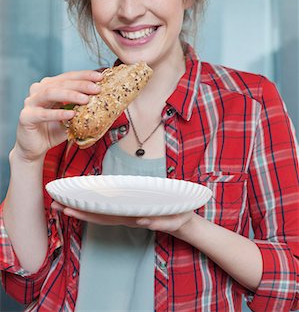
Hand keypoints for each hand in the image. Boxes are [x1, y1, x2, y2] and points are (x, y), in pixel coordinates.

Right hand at [13, 70, 102, 163]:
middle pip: (61, 83)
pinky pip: (43, 114)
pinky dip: (58, 114)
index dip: (84, 75)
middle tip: (96, 88)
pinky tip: (71, 115)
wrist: (35, 148)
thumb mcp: (71, 115)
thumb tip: (103, 98)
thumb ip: (80, 106)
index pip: (68, 77)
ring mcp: (30, 103)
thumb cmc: (54, 130)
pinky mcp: (26, 117)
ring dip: (70, 95)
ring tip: (86, 99)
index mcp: (49, 86)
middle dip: (81, 85)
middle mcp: (38, 91)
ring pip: (50, 93)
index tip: (100, 77)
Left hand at [51, 201, 193, 233]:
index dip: (86, 213)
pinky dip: (96, 205)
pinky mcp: (130, 210)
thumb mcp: (173, 219)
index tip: (69, 209)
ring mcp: (126, 214)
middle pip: (97, 215)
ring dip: (82, 208)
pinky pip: (109, 208)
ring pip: (100, 212)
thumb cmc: (178, 217)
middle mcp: (125, 217)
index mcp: (133, 217)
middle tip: (56, 205)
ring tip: (63, 204)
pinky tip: (86, 201)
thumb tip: (142, 220)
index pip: (105, 216)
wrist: (183, 222)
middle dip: (76, 210)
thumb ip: (160, 221)